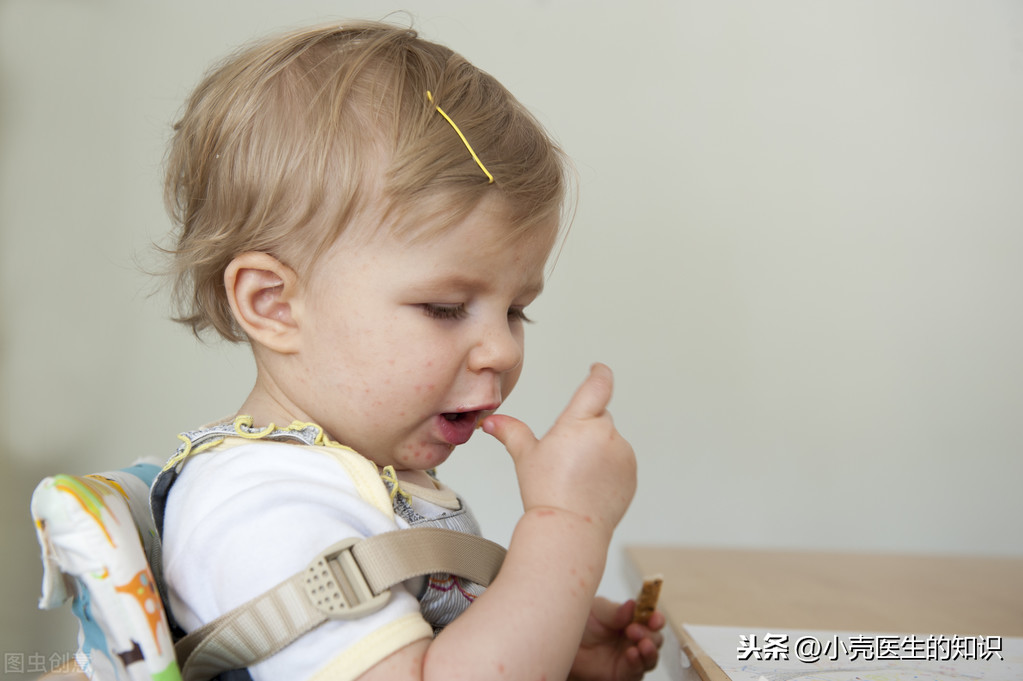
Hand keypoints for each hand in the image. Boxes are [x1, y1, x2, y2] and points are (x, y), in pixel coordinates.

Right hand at [482, 364, 635, 534]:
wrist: (570, 528)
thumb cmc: (546, 492)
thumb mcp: (525, 457)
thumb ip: (511, 432)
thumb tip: (490, 421)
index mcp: (578, 423)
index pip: (597, 386)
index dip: (599, 373)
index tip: (598, 368)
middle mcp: (605, 434)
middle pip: (599, 417)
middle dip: (586, 428)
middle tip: (567, 456)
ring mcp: (622, 454)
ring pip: (610, 440)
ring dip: (598, 449)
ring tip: (578, 476)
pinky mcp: (631, 473)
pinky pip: (620, 461)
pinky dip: (609, 468)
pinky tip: (590, 486)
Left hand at [569, 597, 665, 680]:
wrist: (563, 645)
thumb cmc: (581, 624)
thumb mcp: (597, 611)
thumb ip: (616, 612)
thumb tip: (634, 604)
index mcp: (632, 620)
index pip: (652, 619)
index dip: (656, 618)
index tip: (655, 618)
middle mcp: (634, 639)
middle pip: (655, 638)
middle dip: (649, 634)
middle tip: (633, 630)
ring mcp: (630, 658)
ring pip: (650, 657)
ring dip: (649, 651)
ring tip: (641, 645)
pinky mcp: (623, 675)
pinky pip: (636, 672)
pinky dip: (637, 663)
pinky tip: (631, 655)